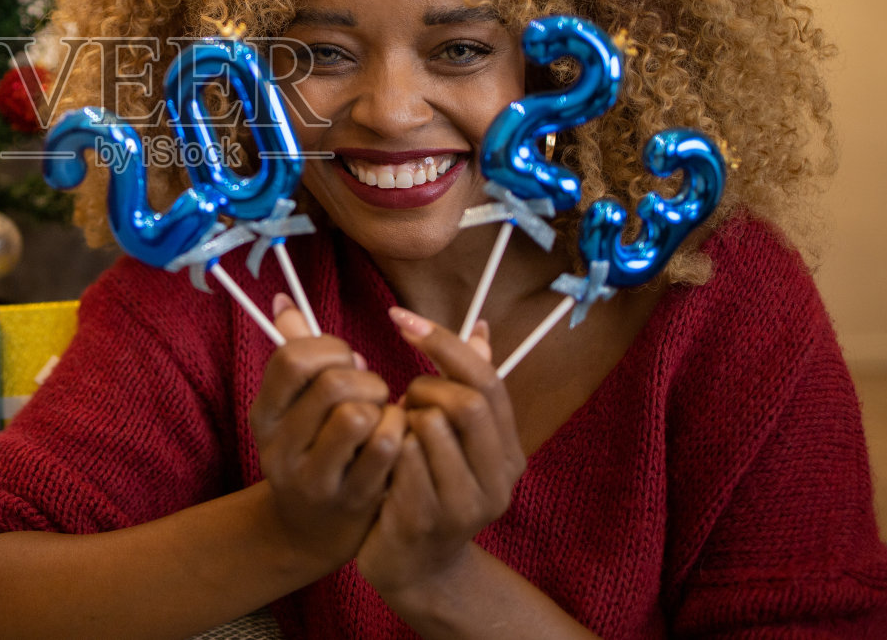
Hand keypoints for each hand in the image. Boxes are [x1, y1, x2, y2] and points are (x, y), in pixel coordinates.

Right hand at [249, 294, 405, 572]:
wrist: (309, 531)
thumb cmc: (312, 449)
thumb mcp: (293, 406)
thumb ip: (293, 352)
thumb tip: (284, 301)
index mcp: (264, 413)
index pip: (293, 358)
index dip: (330, 349)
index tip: (345, 362)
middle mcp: (280, 446)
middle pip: (333, 384)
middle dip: (366, 380)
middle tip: (372, 393)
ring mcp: (313, 477)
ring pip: (360, 415)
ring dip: (383, 409)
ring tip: (383, 418)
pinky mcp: (350, 499)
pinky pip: (386, 446)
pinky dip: (399, 432)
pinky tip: (396, 438)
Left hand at [357, 312, 524, 611]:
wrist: (416, 568)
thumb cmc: (429, 488)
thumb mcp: (457, 442)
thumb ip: (467, 387)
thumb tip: (482, 328)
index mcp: (508, 451)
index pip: (487, 379)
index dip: (443, 342)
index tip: (400, 318)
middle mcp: (498, 479)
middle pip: (466, 403)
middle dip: (424, 389)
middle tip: (404, 402)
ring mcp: (464, 504)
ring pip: (430, 429)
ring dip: (401, 420)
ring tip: (393, 433)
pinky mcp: (426, 520)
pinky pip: (400, 460)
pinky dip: (384, 447)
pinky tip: (378, 457)